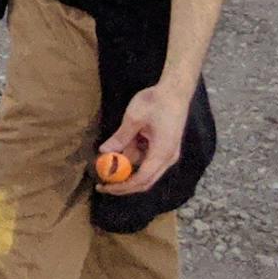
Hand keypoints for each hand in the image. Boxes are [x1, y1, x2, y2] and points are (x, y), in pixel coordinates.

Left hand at [97, 81, 193, 195]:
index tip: (105, 187)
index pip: (142, 179)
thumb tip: (104, 152)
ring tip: (105, 160)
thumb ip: (120, 138)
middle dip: (123, 184)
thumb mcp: (134, 118)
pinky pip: (146, 159)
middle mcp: (167, 158)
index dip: (123, 186)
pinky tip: (118, 149)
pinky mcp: (163, 148)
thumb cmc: (156, 102)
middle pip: (145, 181)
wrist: (175, 91)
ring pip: (143, 169)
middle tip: (102, 184)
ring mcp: (166, 154)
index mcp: (162, 153)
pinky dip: (131, 158)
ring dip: (125, 168)